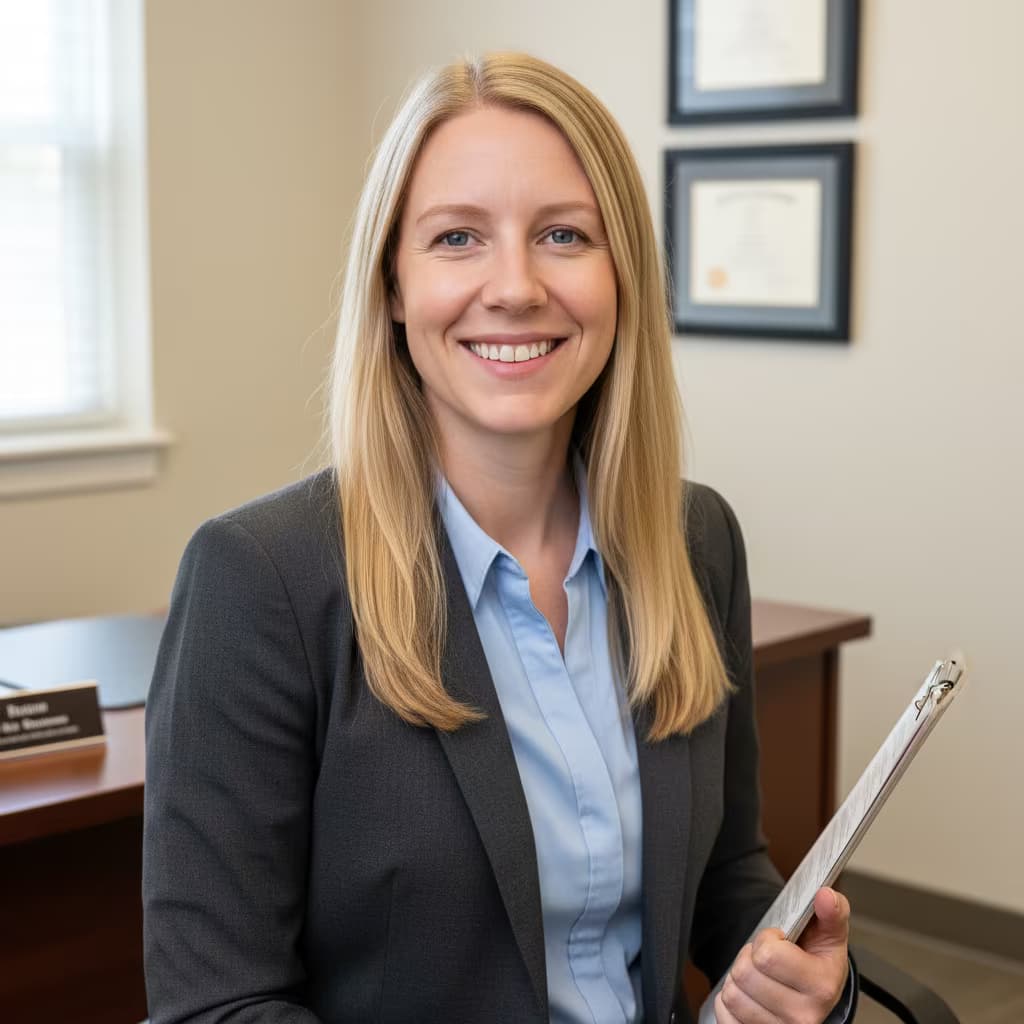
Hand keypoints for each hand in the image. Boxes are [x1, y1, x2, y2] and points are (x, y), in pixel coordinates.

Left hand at [714, 887, 850, 1023]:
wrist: (815, 996)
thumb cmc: (818, 963)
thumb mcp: (830, 935)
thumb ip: (831, 911)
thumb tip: (825, 895)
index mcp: (821, 988)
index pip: (767, 955)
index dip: (767, 939)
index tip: (780, 942)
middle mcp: (803, 1018)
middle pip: (745, 974)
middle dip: (749, 957)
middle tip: (767, 959)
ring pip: (732, 994)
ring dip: (739, 978)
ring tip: (760, 976)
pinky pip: (723, 1012)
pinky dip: (729, 1000)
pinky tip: (751, 995)